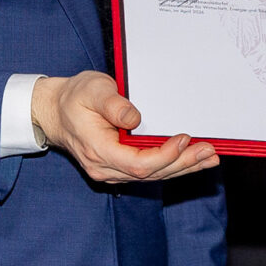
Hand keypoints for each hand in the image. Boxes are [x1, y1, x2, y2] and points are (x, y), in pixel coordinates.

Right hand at [31, 72, 218, 183]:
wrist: (56, 112)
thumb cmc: (75, 98)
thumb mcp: (92, 90)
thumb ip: (113, 104)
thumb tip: (134, 118)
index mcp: (98, 150)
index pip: (138, 163)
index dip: (164, 155)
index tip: (184, 138)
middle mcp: (106, 168)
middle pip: (150, 174)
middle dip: (183, 163)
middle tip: (209, 151)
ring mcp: (113, 171)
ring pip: (153, 176)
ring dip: (183, 167)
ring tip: (209, 158)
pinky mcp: (121, 167)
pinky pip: (150, 171)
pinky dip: (173, 166)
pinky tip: (192, 161)